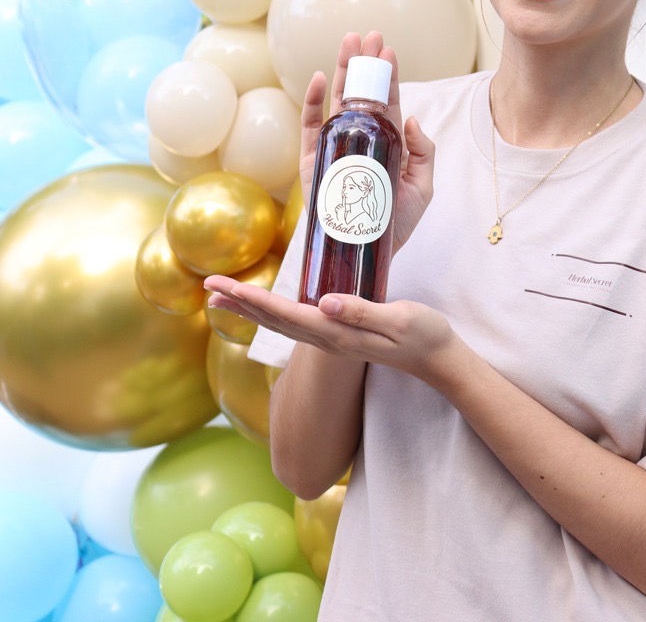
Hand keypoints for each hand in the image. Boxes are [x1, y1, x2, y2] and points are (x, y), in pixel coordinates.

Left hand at [204, 277, 461, 385]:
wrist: (437, 359)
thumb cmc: (423, 335)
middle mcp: (327, 338)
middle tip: (208, 286)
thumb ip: (361, 312)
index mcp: (336, 332)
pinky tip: (265, 307)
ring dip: (250, 308)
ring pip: (281, 323)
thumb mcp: (397, 319)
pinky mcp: (339, 334)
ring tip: (222, 297)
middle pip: (273, 320)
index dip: (252, 299)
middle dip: (239, 302)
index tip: (223, 287)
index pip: (284, 314)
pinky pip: (296, 323)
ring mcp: (332, 338)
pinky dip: (272, 312)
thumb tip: (324, 304)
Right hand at [298, 31, 434, 250]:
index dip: (387, 75)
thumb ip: (423, 153)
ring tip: (347, 43)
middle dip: (363, 63)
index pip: (387, 102)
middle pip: (361, 94)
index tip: (387, 49)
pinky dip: (313, 103)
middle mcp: (360, 140)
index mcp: (388, 143)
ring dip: (340, 71)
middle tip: (367, 34)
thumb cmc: (396, 223)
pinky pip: (312, 128)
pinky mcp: (314, 162)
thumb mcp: (423, 187)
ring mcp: (336, 149)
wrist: (366, 256)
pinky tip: (320, 79)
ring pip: (337, 102)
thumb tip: (414, 119)